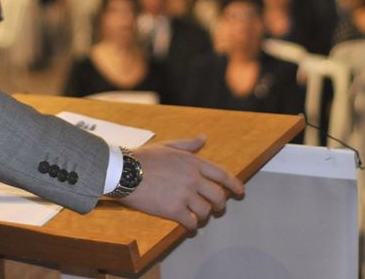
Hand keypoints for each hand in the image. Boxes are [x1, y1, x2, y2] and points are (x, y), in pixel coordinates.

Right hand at [120, 136, 244, 230]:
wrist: (124, 171)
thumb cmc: (144, 157)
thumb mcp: (168, 146)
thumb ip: (188, 144)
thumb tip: (204, 138)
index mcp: (193, 162)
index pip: (222, 174)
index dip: (234, 184)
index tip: (240, 191)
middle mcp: (192, 178)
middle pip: (218, 196)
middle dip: (220, 205)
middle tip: (216, 209)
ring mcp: (184, 194)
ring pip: (205, 211)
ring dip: (203, 216)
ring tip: (197, 216)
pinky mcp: (173, 209)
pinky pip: (190, 222)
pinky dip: (191, 226)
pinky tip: (188, 225)